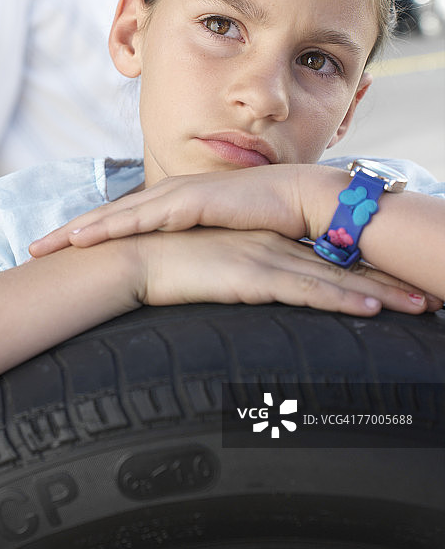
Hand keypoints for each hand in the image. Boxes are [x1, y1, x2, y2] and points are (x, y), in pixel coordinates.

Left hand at [31, 165, 319, 257]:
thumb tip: (177, 275)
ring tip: (45, 246)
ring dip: (79, 230)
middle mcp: (168, 196)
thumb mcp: (218, 241)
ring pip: (118, 214)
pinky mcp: (193, 201)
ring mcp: (178, 195)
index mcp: (171, 205)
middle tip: (32, 249)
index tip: (55, 253)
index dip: (87, 236)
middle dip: (68, 232)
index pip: (121, 222)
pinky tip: (86, 239)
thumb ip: (194, 253)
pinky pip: (145, 216)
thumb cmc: (265, 222)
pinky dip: (113, 226)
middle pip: (108, 215)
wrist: (304, 200)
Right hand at [131, 227, 436, 316]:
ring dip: (382, 293)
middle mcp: (271, 244)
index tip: (393, 280)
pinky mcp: (253, 275)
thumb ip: (227, 266)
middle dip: (387, 279)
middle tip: (427, 296)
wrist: (134, 254)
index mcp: (261, 239)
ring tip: (422, 307)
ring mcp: (265, 258)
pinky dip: (342, 299)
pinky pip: (306, 291)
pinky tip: (373, 309)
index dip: (361, 267)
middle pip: (340, 263)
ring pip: (335, 278)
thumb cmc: (163, 260)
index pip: (321, 254)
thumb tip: (238, 280)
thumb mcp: (204, 262)